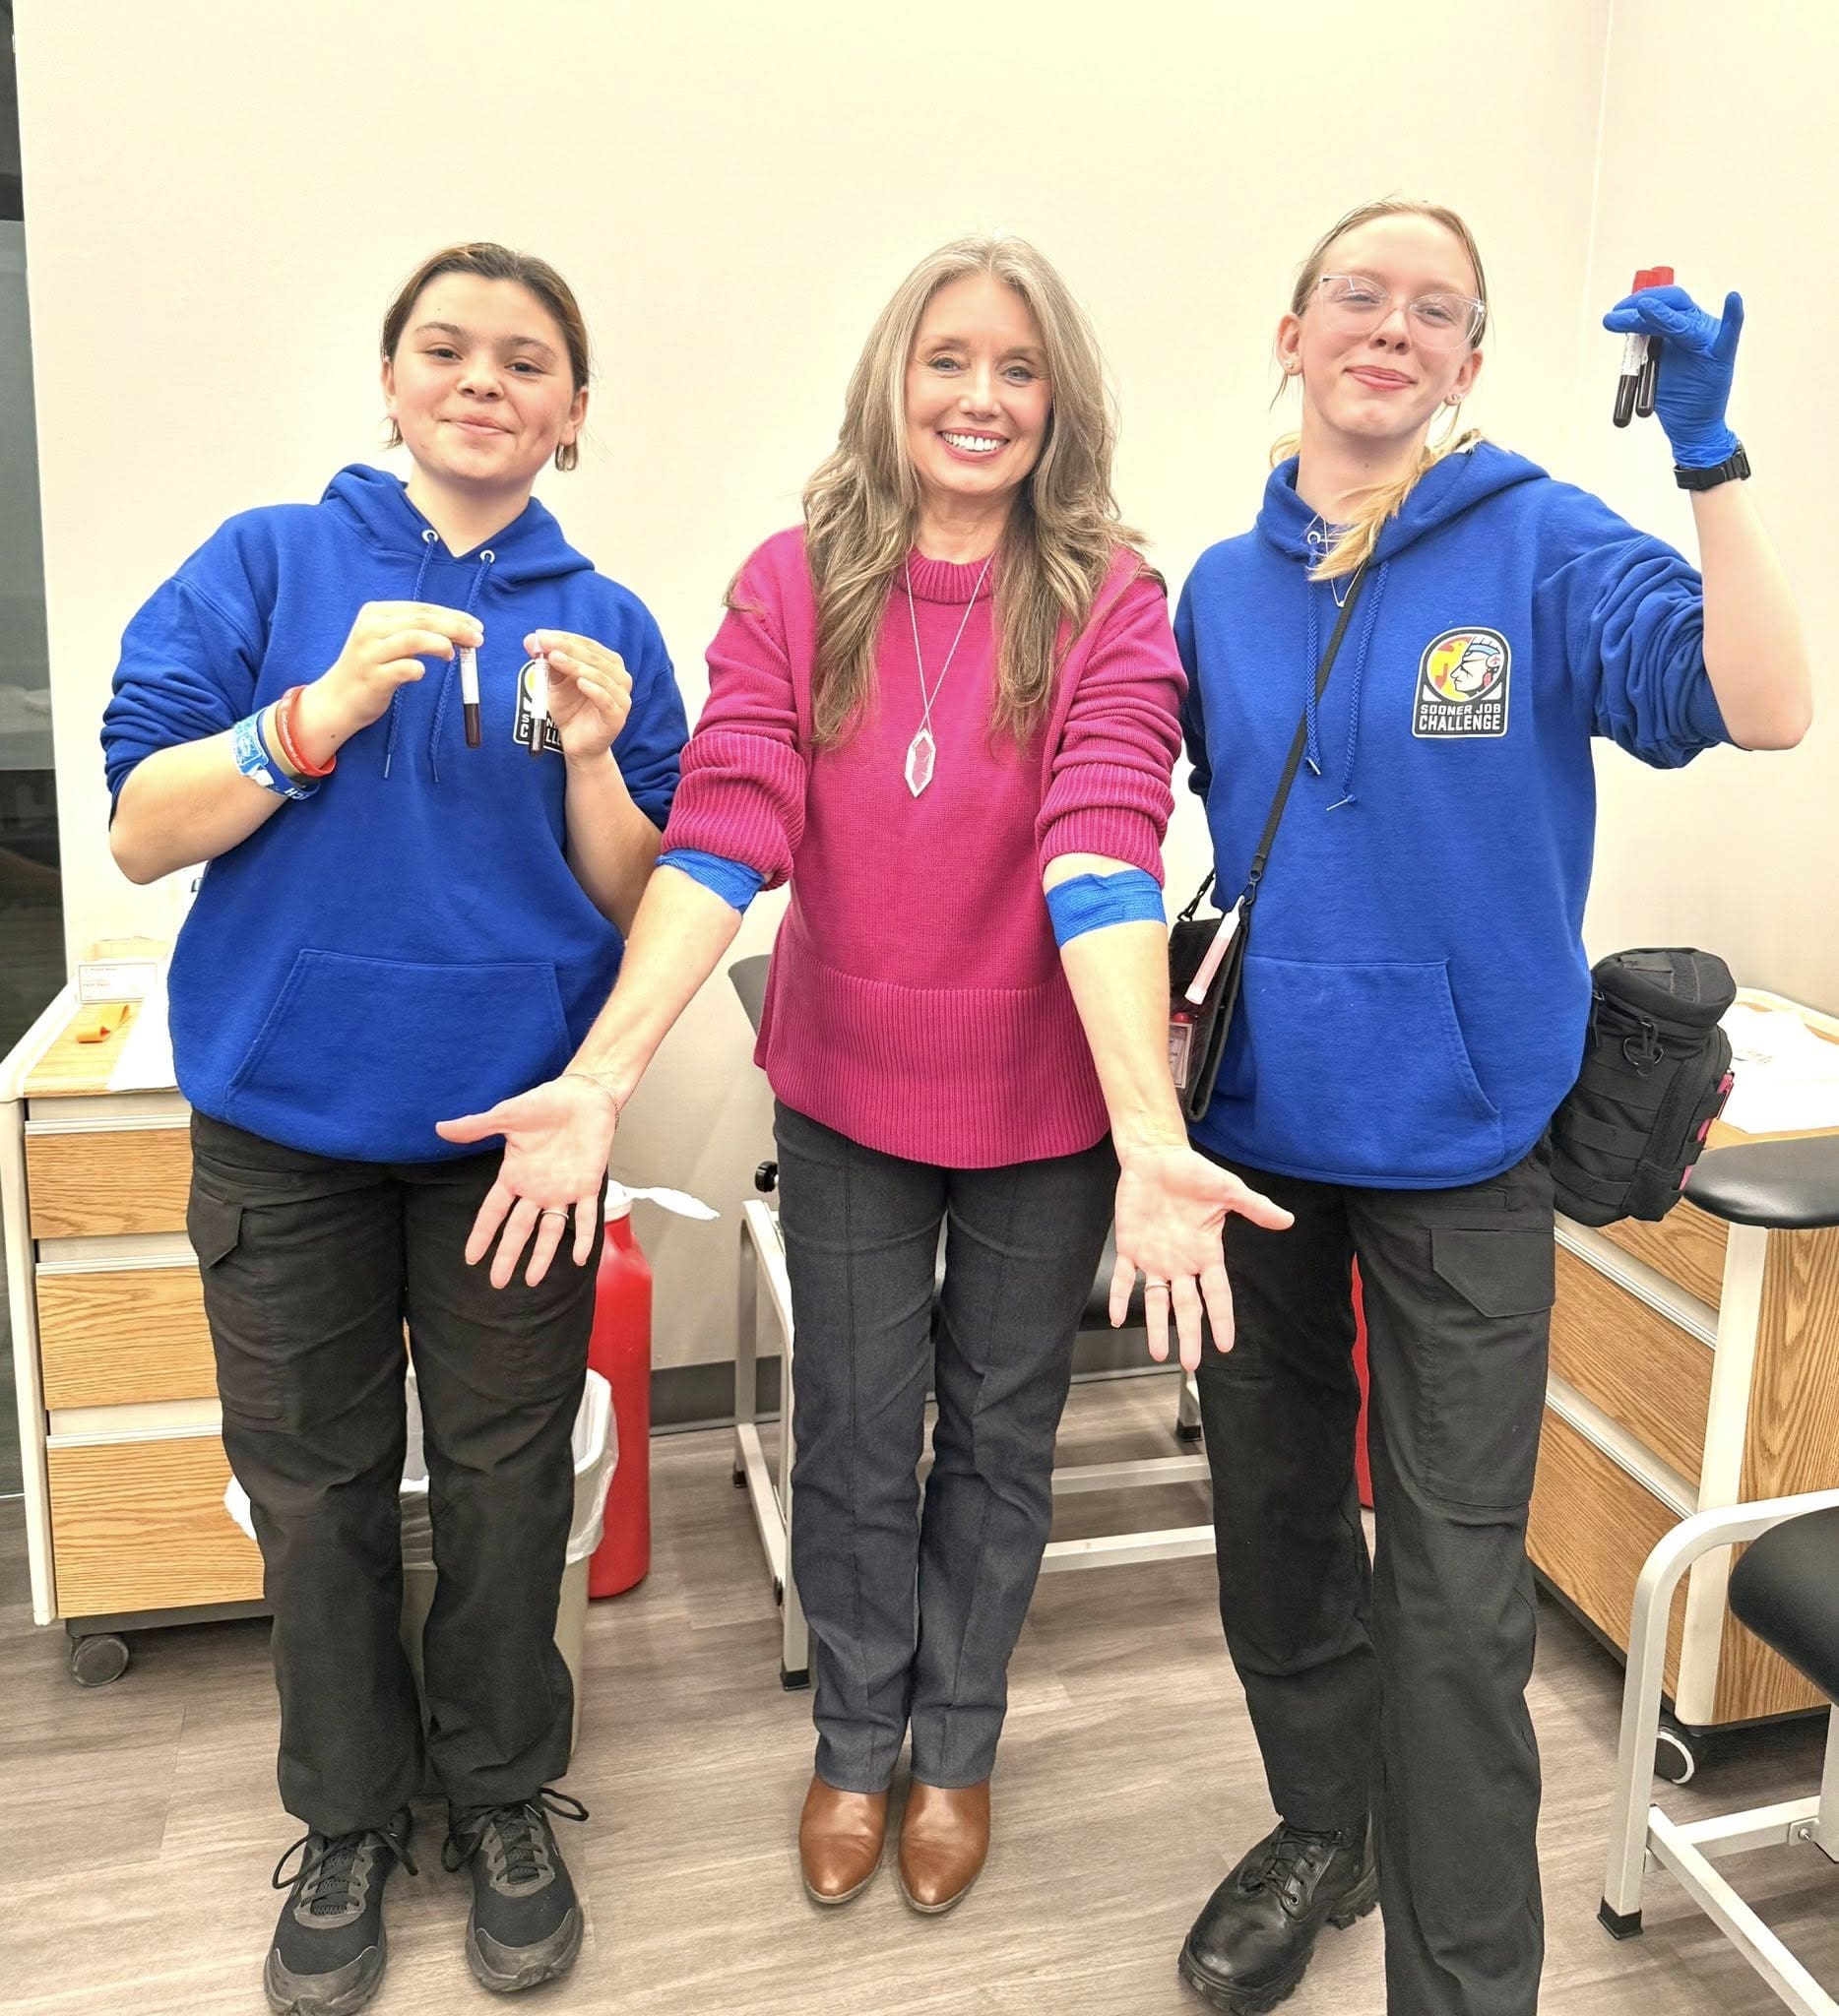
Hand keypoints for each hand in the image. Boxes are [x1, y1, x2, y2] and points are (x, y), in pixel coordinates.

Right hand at [296, 601, 484, 749]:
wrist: (338, 699)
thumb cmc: (372, 669)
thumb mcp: (390, 642)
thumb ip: (418, 633)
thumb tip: (462, 633)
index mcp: (376, 613)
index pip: (422, 609)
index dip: (453, 616)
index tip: (476, 626)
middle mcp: (371, 628)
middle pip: (422, 621)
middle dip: (455, 628)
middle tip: (478, 639)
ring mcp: (370, 652)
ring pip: (414, 638)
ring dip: (441, 644)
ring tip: (453, 655)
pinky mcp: (373, 677)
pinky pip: (404, 669)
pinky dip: (419, 669)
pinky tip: (422, 673)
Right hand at [436, 1075, 619, 1288]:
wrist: (582, 1095)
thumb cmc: (544, 1104)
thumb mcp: (506, 1115)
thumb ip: (476, 1127)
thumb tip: (440, 1128)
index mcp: (515, 1175)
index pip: (494, 1211)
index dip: (482, 1234)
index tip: (470, 1258)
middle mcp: (536, 1189)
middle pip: (518, 1229)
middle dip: (507, 1255)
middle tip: (497, 1283)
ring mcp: (562, 1190)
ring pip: (550, 1230)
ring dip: (542, 1255)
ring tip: (532, 1280)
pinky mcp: (587, 1185)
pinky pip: (586, 1216)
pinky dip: (584, 1236)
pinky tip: (578, 1258)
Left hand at [526, 630, 633, 763]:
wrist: (576, 744)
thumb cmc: (570, 710)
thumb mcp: (555, 683)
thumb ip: (547, 662)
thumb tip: (531, 639)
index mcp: (609, 665)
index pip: (589, 646)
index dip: (566, 638)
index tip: (542, 635)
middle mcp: (620, 678)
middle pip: (595, 658)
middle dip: (569, 648)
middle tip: (546, 644)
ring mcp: (621, 698)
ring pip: (601, 677)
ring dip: (577, 666)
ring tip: (555, 659)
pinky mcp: (617, 718)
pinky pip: (607, 701)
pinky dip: (594, 690)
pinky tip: (579, 682)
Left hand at [1107, 1144, 1292, 1371]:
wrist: (1157, 1156)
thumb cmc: (1193, 1173)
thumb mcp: (1228, 1190)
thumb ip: (1255, 1207)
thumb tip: (1287, 1220)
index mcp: (1206, 1253)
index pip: (1216, 1294)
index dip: (1221, 1319)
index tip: (1226, 1345)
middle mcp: (1181, 1262)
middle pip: (1187, 1306)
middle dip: (1189, 1334)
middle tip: (1190, 1363)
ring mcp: (1154, 1257)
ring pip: (1156, 1299)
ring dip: (1156, 1326)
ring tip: (1158, 1353)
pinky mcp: (1130, 1246)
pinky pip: (1123, 1277)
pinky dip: (1120, 1296)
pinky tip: (1118, 1317)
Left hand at [1602, 285, 1742, 468]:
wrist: (1694, 424)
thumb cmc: (1676, 394)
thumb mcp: (1654, 362)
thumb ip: (1645, 342)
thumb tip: (1622, 321)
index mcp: (1685, 325)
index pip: (1664, 302)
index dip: (1638, 302)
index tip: (1615, 311)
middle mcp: (1699, 327)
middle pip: (1672, 306)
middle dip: (1639, 308)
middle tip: (1613, 317)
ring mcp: (1709, 341)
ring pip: (1683, 322)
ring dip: (1659, 314)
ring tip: (1642, 308)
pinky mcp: (1721, 359)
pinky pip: (1728, 336)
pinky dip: (1733, 318)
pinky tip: (1733, 301)